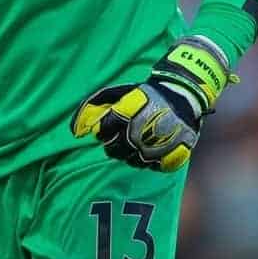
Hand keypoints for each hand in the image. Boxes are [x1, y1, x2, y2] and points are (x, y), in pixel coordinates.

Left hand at [69, 35, 236, 171]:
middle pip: (117, 149)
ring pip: (134, 161)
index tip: (106, 129)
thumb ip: (95, 104)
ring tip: (133, 144)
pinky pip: (154, 166)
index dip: (103, 131)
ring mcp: (160, 142)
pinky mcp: (176, 152)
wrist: (183, 95)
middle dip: (113, 147)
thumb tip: (74, 130)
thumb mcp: (120, 92)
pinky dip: (148, 161)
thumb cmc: (146, 94)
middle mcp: (144, 128)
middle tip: (117, 141)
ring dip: (130, 155)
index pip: (105, 129)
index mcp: (131, 110)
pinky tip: (148, 150)